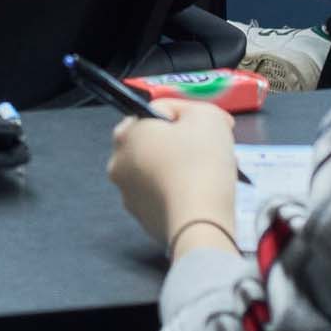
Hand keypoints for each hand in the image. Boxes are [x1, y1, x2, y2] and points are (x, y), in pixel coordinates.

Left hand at [108, 97, 240, 261]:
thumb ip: (190, 108)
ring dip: (182, 170)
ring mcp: (128, 195)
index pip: (150, 114)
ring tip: (212, 175)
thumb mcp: (206, 116)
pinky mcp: (144, 220)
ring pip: (159, 173)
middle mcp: (118, 164)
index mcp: (126, 134)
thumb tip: (182, 116)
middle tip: (210, 150)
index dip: (179, 117)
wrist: (201, 222)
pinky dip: (180, 195)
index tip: (201, 127)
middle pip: (154, 145)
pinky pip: (164, 199)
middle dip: (181, 145)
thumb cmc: (200, 162)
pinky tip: (202, 197)